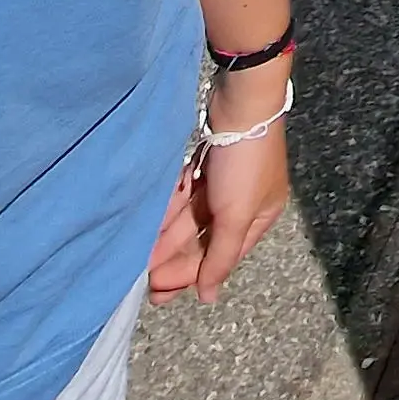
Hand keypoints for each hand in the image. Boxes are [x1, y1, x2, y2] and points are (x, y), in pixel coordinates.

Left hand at [151, 75, 288, 302]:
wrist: (242, 102)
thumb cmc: (246, 161)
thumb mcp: (238, 215)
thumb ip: (220, 257)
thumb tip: (209, 298)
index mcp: (259, 218)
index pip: (220, 257)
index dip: (189, 276)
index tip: (158, 292)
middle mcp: (242, 204)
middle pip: (203, 240)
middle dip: (174, 260)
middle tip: (144, 282)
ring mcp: (224, 184)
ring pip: (190, 220)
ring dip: (166, 238)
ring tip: (139, 257)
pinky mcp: (208, 164)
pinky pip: (184, 196)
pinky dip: (169, 210)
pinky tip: (149, 224)